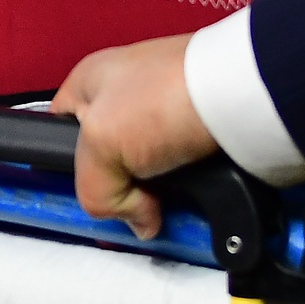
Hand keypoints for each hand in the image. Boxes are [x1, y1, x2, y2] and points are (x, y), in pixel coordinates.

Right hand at [52, 35, 218, 240]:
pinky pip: (190, 169)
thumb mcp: (101, 144)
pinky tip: (201, 193)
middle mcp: (126, 92)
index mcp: (89, 82)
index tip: (91, 197)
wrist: (245, 90)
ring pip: (152, 169)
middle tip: (138, 206)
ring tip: (176, 203)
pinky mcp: (206, 127)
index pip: (58, 132)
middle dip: (123, 188)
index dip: (67, 166)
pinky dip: (195, 186)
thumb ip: (95, 189)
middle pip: (110, 158)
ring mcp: (169, 110)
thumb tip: (138, 221)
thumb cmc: (163, 97)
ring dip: (163, 192)